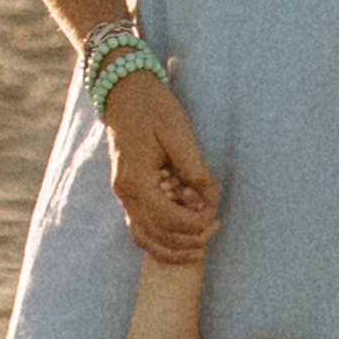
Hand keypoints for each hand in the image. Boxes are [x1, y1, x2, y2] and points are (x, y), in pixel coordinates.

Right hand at [97, 61, 214, 260]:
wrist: (124, 91)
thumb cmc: (153, 107)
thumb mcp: (179, 132)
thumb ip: (195, 168)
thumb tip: (212, 200)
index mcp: (136, 178)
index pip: (166, 218)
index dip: (194, 224)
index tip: (215, 216)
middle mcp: (125, 192)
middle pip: (155, 235)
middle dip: (188, 239)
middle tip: (214, 225)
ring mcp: (123, 194)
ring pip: (144, 238)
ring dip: (173, 247)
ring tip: (202, 239)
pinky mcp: (128, 192)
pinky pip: (141, 227)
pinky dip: (161, 239)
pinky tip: (184, 235)